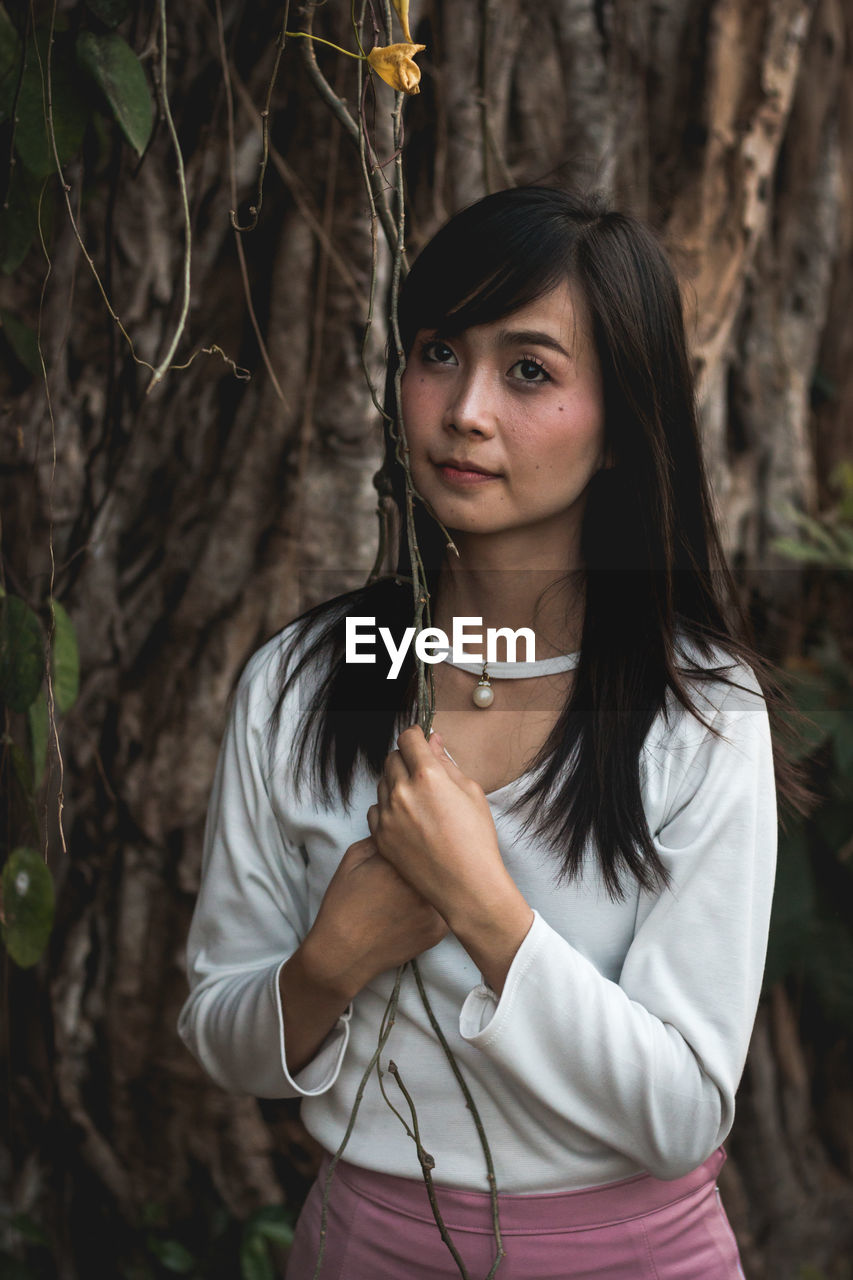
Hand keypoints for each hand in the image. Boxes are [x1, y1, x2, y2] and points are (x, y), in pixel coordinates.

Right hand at [304, 836, 447, 999]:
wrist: (344, 952)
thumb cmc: (343, 903)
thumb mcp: (352, 859)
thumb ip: (379, 837)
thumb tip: (401, 826)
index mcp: (397, 862)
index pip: (420, 838)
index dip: (418, 838)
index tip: (417, 838)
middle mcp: (419, 883)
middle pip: (436, 860)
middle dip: (431, 859)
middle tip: (418, 866)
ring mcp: (431, 908)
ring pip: (445, 884)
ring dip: (439, 882)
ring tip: (417, 889)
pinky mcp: (438, 930)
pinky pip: (446, 909)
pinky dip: (438, 907)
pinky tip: (418, 910)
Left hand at [367, 727, 534, 992]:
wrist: (466, 886)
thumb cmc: (476, 840)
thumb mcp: (471, 792)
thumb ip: (447, 763)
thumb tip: (433, 741)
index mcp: (427, 776)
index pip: (408, 739)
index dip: (415, 736)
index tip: (420, 740)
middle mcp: (402, 792)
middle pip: (392, 758)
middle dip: (406, 758)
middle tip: (422, 770)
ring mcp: (388, 816)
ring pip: (382, 783)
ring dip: (396, 782)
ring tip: (418, 798)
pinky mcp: (380, 836)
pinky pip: (376, 809)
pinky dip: (387, 807)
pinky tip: (406, 817)